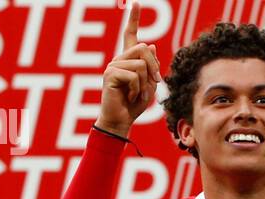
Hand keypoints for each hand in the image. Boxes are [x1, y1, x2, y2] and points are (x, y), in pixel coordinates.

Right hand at [98, 4, 161, 137]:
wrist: (121, 121)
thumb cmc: (134, 105)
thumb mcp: (149, 85)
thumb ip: (151, 67)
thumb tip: (149, 45)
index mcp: (128, 59)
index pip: (130, 35)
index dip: (133, 19)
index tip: (135, 2)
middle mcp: (119, 59)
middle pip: (143, 49)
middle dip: (154, 68)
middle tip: (154, 83)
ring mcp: (113, 65)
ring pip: (140, 65)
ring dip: (145, 83)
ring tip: (137, 94)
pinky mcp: (110, 75)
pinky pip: (133, 76)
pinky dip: (137, 90)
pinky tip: (130, 96)